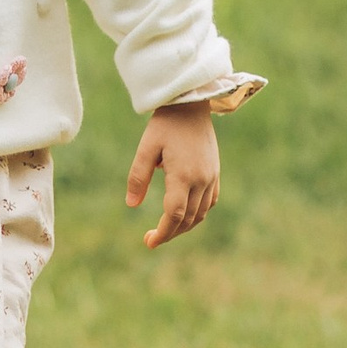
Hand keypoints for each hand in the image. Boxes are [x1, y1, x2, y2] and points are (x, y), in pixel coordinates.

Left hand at [127, 102, 220, 248]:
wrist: (190, 105)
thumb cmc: (164, 124)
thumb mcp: (146, 148)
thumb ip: (138, 176)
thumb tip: (131, 204)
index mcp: (183, 175)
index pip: (174, 215)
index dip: (163, 232)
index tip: (149, 242)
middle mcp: (201, 180)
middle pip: (188, 219)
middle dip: (170, 232)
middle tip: (151, 239)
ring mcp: (212, 177)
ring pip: (201, 213)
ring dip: (184, 226)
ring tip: (165, 230)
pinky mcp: (215, 173)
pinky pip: (210, 202)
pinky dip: (197, 214)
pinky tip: (184, 215)